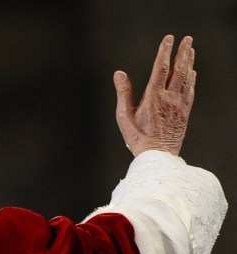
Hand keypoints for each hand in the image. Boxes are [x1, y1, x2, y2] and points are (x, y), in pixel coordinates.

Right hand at [113, 35, 195, 156]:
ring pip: (187, 78)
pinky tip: (192, 73)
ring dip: (189, 62)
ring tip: (190, 50)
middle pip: (178, 70)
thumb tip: (119, 73)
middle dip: (182, 52)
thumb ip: (123, 93)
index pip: (160, 68)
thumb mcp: (123, 116)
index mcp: (153, 97)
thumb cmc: (138, 138)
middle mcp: (169, 98)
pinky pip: (190, 91)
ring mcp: (179, 105)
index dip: (164, 52)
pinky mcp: (184, 112)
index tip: (168, 39)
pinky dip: (192, 79)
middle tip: (187, 39)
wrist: (158, 155)